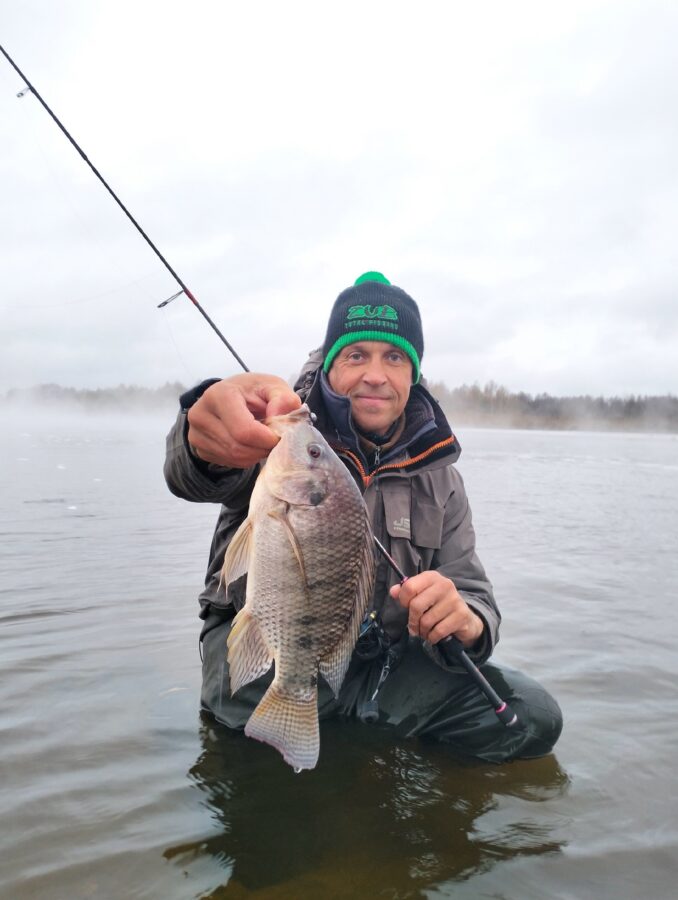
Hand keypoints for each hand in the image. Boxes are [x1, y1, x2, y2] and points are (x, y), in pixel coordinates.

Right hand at [186, 373, 300, 467]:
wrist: (232, 395)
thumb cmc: (254, 391)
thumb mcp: (273, 387)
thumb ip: (284, 399)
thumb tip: (279, 415)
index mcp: (219, 395)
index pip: (244, 431)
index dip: (267, 439)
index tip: (279, 435)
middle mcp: (201, 415)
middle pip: (238, 448)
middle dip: (263, 448)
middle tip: (274, 440)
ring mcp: (196, 434)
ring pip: (234, 458)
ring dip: (256, 454)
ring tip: (262, 440)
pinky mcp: (199, 449)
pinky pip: (229, 462)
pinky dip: (245, 458)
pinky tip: (249, 444)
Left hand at [389, 570, 483, 647]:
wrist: (464, 618)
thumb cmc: (438, 605)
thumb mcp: (422, 595)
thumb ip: (406, 592)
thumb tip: (393, 591)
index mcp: (432, 577)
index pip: (409, 587)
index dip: (403, 600)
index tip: (406, 607)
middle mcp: (445, 585)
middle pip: (416, 605)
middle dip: (412, 620)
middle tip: (414, 627)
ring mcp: (455, 600)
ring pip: (426, 621)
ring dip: (422, 631)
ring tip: (424, 631)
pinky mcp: (461, 615)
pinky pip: (438, 631)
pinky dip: (432, 637)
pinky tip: (433, 636)